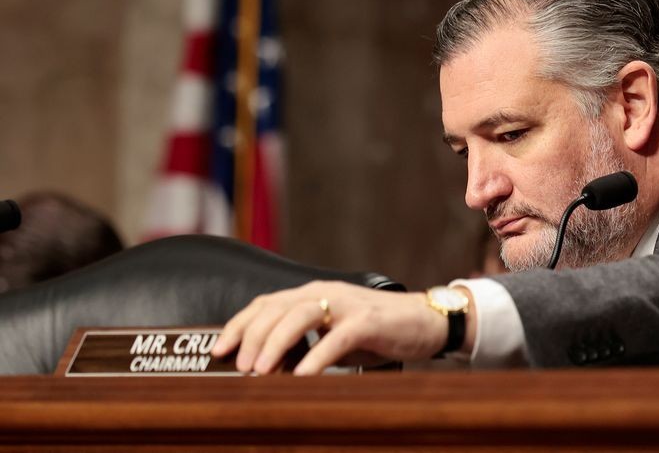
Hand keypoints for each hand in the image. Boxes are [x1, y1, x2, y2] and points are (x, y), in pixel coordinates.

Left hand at [211, 281, 447, 374]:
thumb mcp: (333, 336)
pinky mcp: (368, 321)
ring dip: (275, 345)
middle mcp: (325, 293)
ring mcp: (347, 305)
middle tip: (240, 369)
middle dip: (252, 338)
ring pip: (299, 316)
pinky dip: (315, 358)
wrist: (426, 321)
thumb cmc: (378, 332)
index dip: (238, 325)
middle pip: (276, 308)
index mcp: (313, 294)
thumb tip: (269, 370)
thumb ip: (305, 344)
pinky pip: (336, 338)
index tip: (218, 351)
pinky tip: (302, 378)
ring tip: (260, 371)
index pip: (265, 304)